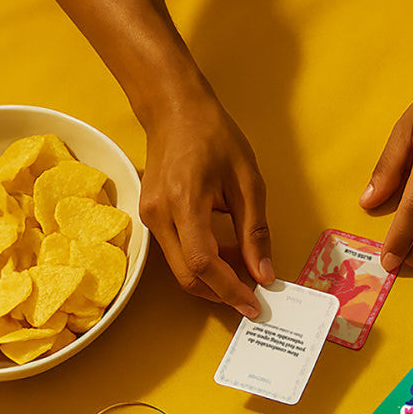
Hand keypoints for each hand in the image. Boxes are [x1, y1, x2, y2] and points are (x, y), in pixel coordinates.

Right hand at [140, 97, 273, 315]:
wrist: (173, 108)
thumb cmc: (213, 136)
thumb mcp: (247, 182)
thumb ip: (255, 232)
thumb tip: (263, 274)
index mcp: (184, 203)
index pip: (204, 264)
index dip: (230, 290)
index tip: (254, 305)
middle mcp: (159, 214)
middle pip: (188, 276)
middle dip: (221, 293)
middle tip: (252, 295)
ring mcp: (149, 217)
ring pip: (181, 269)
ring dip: (213, 279)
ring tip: (244, 269)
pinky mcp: (150, 217)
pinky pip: (176, 253)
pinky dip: (202, 263)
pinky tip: (226, 253)